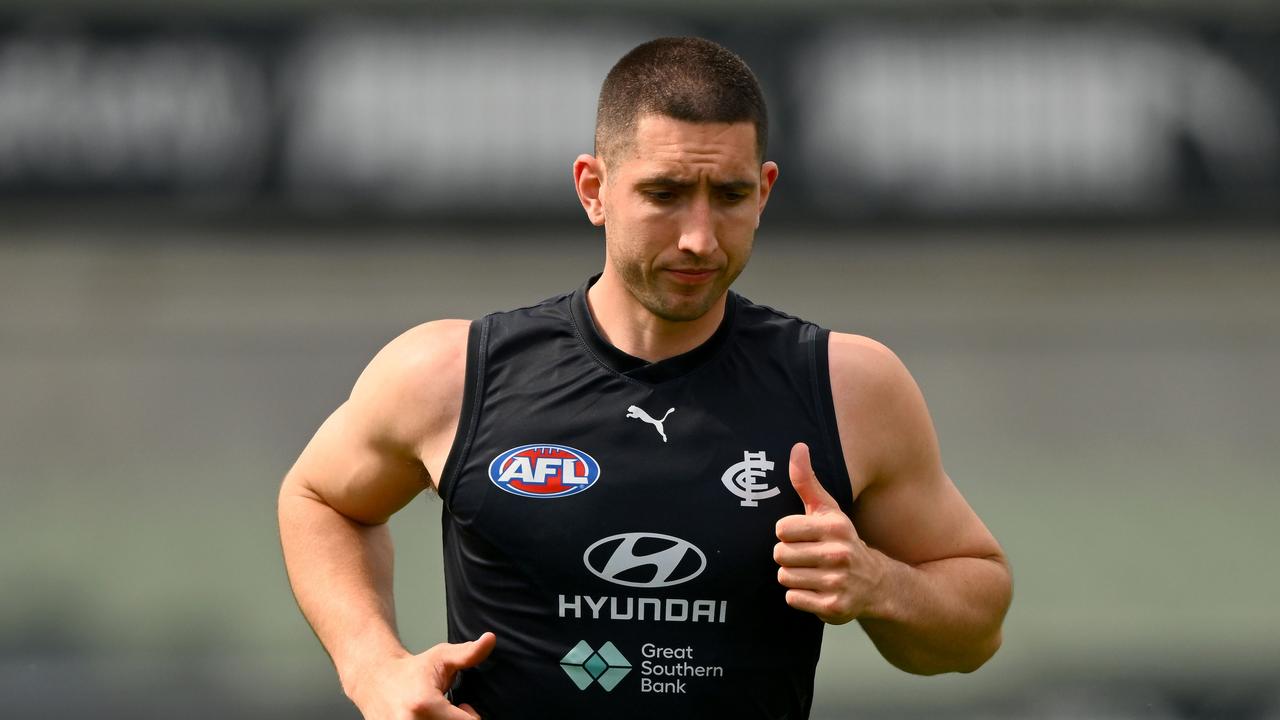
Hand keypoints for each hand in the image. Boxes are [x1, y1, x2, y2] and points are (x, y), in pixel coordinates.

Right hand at [345, 633, 495, 718]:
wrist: (375, 679)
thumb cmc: (411, 670)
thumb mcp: (441, 657)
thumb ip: (468, 653)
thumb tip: (490, 639)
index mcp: (425, 705)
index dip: (471, 715)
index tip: (463, 704)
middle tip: (450, 709)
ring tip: (437, 714)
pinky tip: (425, 719)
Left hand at [774, 443, 882, 624]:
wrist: (876, 583)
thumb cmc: (841, 540)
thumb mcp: (827, 510)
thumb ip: (807, 481)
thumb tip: (797, 447)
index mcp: (834, 527)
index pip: (782, 529)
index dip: (788, 533)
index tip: (803, 536)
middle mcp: (838, 554)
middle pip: (780, 554)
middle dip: (788, 556)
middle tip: (807, 557)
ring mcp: (837, 581)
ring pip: (784, 576)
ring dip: (793, 576)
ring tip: (812, 572)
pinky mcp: (834, 606)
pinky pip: (793, 598)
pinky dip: (799, 596)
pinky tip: (816, 589)